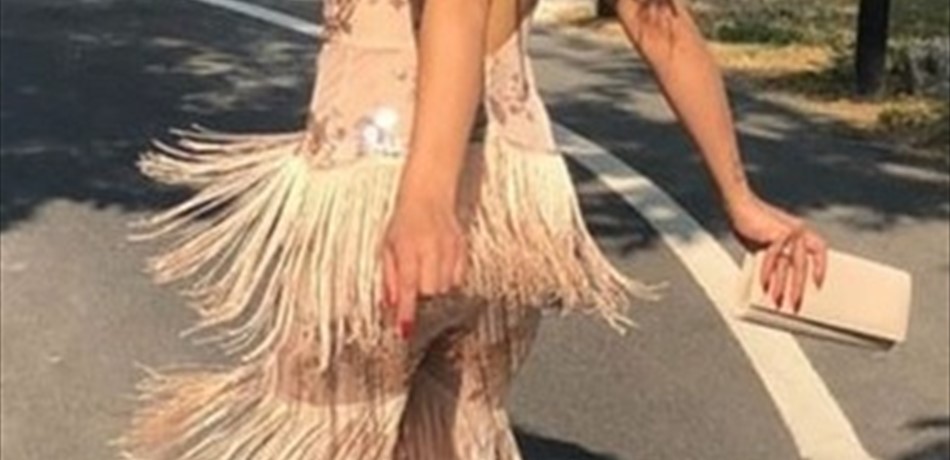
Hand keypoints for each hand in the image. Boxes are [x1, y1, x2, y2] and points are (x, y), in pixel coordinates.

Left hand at [380, 195, 465, 339]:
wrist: (429, 193)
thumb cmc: (405, 220)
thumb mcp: (387, 246)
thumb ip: (389, 277)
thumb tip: (390, 304)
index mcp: (408, 248)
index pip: (408, 287)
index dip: (406, 311)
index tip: (405, 329)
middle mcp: (431, 249)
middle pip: (430, 291)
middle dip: (421, 298)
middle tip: (414, 294)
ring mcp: (449, 248)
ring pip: (445, 287)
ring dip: (434, 290)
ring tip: (426, 276)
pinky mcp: (462, 248)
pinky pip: (458, 278)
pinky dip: (448, 281)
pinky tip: (440, 271)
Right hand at [727, 194, 827, 311]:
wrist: (740, 204)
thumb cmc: (750, 222)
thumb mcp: (766, 240)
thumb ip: (775, 255)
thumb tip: (774, 279)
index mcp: (800, 231)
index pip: (819, 250)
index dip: (820, 266)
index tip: (818, 282)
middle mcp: (799, 231)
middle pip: (802, 264)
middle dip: (798, 286)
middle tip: (795, 303)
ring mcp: (790, 232)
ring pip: (789, 265)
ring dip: (783, 285)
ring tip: (779, 301)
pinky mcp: (778, 234)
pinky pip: (774, 259)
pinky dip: (767, 273)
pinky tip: (763, 284)